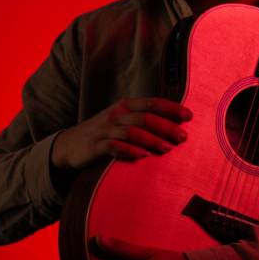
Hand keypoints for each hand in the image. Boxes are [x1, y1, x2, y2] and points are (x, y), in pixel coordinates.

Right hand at [50, 97, 192, 171]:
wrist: (69, 145)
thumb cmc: (103, 133)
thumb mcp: (121, 120)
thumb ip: (142, 120)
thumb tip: (174, 126)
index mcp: (125, 105)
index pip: (152, 103)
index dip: (171, 108)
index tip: (189, 116)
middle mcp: (116, 115)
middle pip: (146, 118)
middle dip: (166, 127)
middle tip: (183, 138)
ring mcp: (105, 130)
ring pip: (133, 132)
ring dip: (152, 140)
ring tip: (167, 149)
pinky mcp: (96, 146)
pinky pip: (115, 147)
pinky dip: (130, 151)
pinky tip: (143, 156)